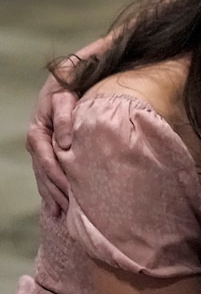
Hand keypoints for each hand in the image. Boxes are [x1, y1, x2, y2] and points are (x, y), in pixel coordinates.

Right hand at [26, 72, 76, 215]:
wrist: (64, 79)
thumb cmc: (67, 87)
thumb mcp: (64, 97)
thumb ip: (64, 118)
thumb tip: (65, 144)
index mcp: (38, 133)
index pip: (48, 162)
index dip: (59, 179)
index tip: (71, 194)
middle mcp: (36, 143)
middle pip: (44, 174)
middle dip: (56, 193)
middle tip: (70, 212)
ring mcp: (40, 148)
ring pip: (44, 177)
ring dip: (53, 195)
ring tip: (64, 214)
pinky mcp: (47, 149)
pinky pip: (46, 173)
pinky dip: (51, 189)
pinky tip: (57, 204)